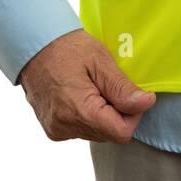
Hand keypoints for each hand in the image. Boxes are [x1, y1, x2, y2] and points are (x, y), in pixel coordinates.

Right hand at [17, 29, 156, 142]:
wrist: (33, 46)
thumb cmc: (67, 48)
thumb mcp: (100, 61)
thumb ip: (122, 88)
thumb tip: (147, 103)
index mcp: (78, 111)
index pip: (121, 132)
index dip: (134, 114)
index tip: (131, 93)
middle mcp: (65, 127)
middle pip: (109, 134)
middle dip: (118, 113)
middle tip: (109, 85)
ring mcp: (56, 130)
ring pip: (97, 133)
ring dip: (104, 115)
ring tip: (94, 87)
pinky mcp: (53, 129)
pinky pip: (82, 130)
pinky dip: (89, 116)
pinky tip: (83, 94)